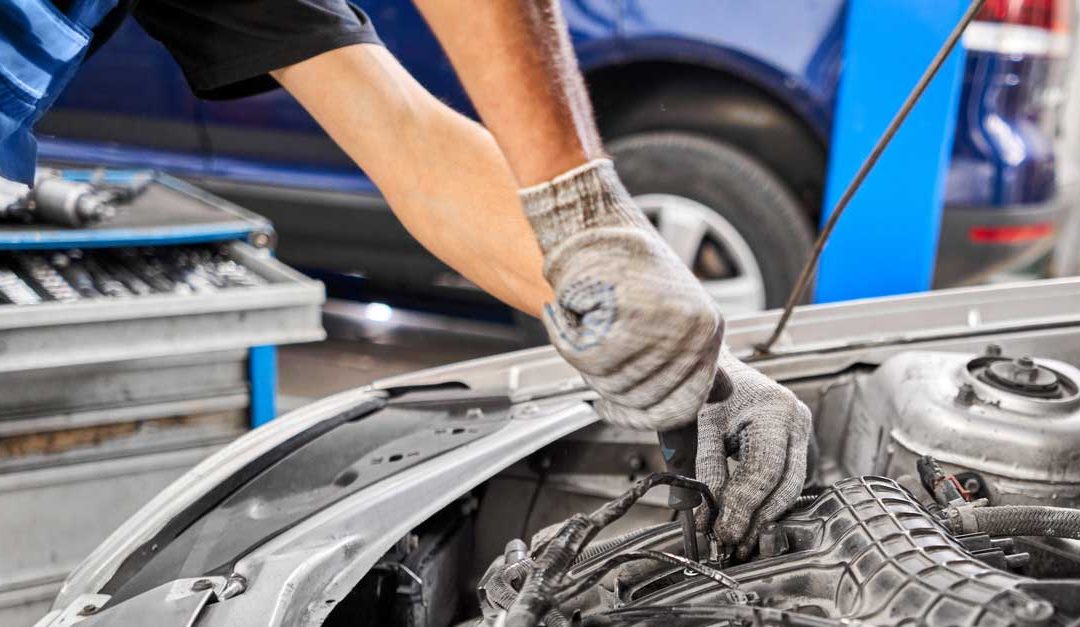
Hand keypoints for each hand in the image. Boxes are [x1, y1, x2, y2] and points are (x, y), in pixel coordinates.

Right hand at [520, 160, 723, 430]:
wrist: (590, 220)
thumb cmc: (621, 266)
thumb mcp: (668, 314)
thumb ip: (685, 359)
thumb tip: (719, 395)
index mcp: (708, 332)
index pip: (681, 408)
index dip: (639, 417)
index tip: (612, 408)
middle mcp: (696, 331)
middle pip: (638, 398)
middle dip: (602, 381)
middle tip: (587, 343)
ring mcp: (667, 323)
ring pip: (610, 380)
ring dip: (581, 356)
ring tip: (581, 317)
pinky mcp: (632, 313)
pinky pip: (587, 358)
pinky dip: (565, 338)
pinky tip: (567, 311)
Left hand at [695, 347, 810, 557]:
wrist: (719, 362)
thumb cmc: (708, 387)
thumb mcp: (699, 422)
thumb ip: (703, 466)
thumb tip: (701, 514)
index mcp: (776, 410)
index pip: (764, 470)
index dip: (743, 505)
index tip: (722, 530)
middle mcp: (797, 420)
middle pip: (785, 484)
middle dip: (758, 519)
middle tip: (731, 544)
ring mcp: (802, 431)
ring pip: (790, 487)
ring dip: (763, 517)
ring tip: (738, 540)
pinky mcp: (796, 443)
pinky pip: (786, 480)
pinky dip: (766, 502)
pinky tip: (747, 521)